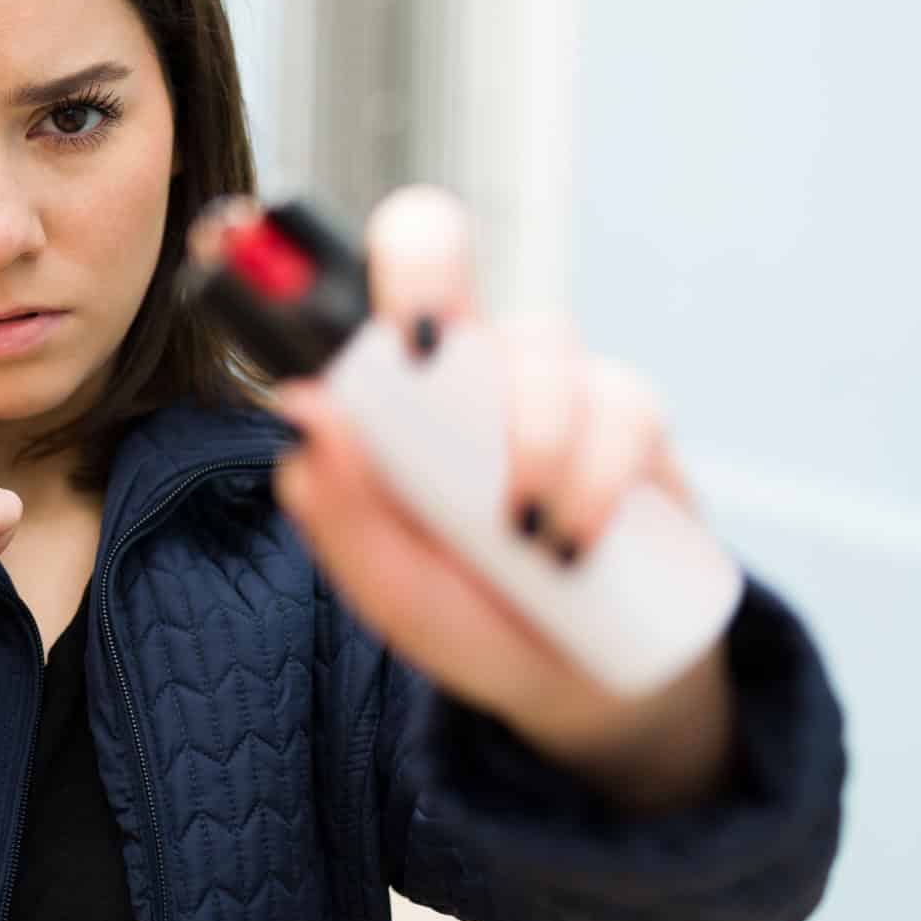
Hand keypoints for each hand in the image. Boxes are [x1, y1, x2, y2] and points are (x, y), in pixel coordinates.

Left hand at [270, 187, 733, 812]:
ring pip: (537, 342)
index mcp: (385, 390)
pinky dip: (595, 479)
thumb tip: (302, 405)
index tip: (289, 293)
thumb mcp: (388, 588)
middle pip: (434, 239)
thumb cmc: (466, 616)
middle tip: (421, 359)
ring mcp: (549, 376)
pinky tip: (572, 542)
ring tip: (522, 538)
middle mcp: (463, 358)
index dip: (305, 261)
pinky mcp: (631, 414)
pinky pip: (620, 406)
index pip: (335, 289)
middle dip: (423, 284)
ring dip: (530, 440)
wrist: (579, 681)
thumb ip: (339, 509)